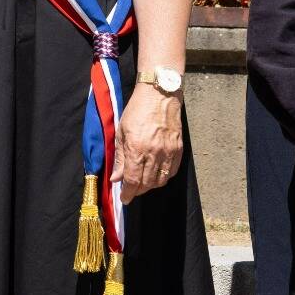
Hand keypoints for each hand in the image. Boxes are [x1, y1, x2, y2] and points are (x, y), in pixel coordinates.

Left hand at [115, 83, 182, 202]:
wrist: (159, 95)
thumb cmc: (136, 111)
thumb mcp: (121, 132)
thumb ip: (120, 157)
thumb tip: (116, 178)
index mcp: (136, 149)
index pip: (132, 180)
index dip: (128, 193)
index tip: (124, 199)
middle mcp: (154, 154)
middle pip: (147, 184)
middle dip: (137, 191)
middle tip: (131, 191)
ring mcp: (168, 152)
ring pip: (160, 181)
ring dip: (150, 186)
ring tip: (142, 183)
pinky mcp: (179, 149)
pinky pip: (172, 172)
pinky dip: (163, 178)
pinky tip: (156, 175)